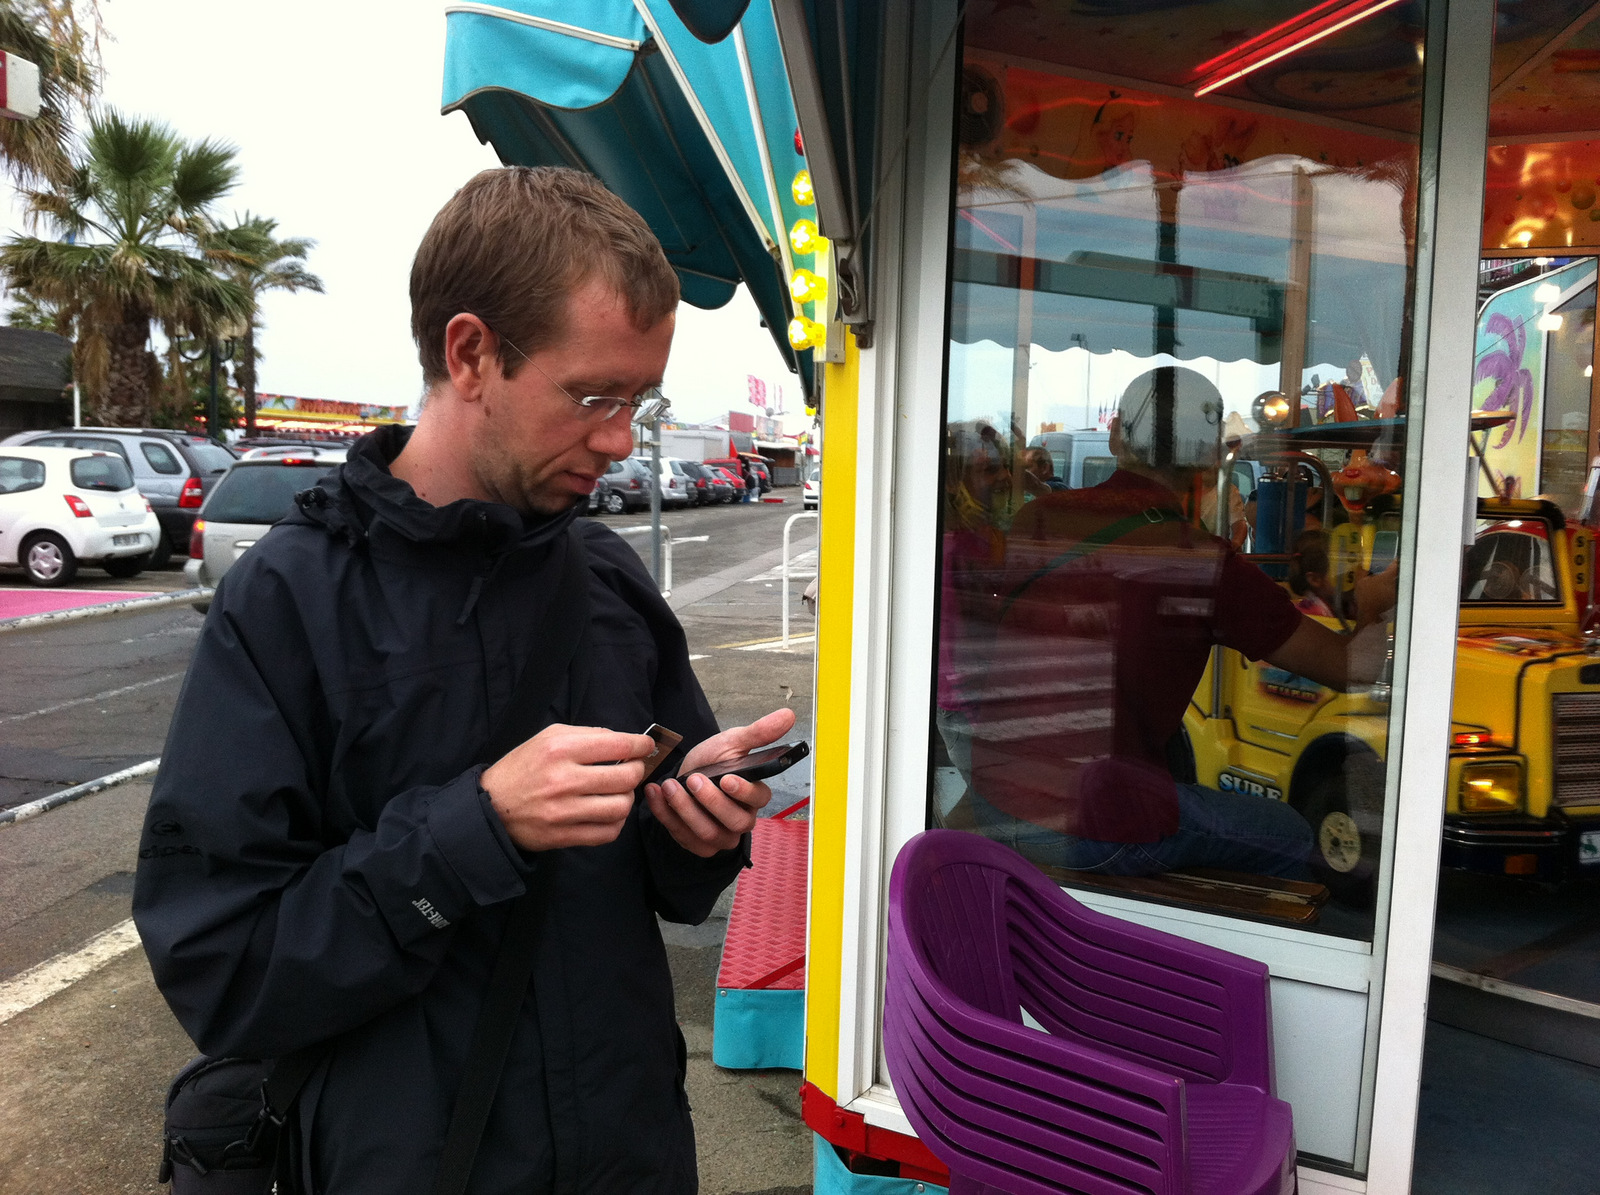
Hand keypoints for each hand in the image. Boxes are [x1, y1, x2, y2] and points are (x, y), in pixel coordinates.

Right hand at [481, 724, 654, 851]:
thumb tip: (624, 741)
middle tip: (631, 770)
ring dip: (627, 799)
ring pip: (621, 807)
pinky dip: (616, 823)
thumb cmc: (523, 767)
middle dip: (636, 772)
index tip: (646, 747)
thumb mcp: (548, 737)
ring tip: (618, 793)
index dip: (641, 745)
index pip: (618, 745)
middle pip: (625, 778)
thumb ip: (587, 734)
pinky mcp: (564, 836)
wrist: (490, 807)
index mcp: (560, 749)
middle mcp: (563, 779)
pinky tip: (608, 813)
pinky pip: (608, 833)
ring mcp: (564, 811)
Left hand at [644, 708, 796, 857]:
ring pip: (708, 834)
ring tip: (670, 786)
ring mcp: (721, 836)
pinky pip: (684, 838)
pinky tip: (656, 794)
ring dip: (686, 809)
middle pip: (735, 822)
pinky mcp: (698, 845)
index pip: (758, 799)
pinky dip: (666, 816)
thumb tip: (788, 714)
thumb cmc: (713, 761)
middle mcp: (742, 820)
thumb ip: (759, 733)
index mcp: (755, 795)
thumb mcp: (733, 742)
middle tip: (692, 779)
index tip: (726, 778)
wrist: (684, 775)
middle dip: (711, 801)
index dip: (743, 792)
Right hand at [1354, 563, 1398, 628]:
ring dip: (1396, 580)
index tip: (1396, 558)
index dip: (1396, 561)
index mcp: (1388, 577)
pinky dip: (1393, 589)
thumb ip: (1362, 571)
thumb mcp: (1359, 581)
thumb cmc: (1365, 597)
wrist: (1369, 614)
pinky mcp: (1395, 600)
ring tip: (1389, 579)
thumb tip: (1362, 565)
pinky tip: (1386, 590)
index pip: (1396, 565)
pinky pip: (1396, 591)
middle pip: (1400, 574)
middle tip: (1393, 568)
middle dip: (1397, 570)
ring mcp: (1396, 592)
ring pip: (1399, 583)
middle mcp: (1395, 584)